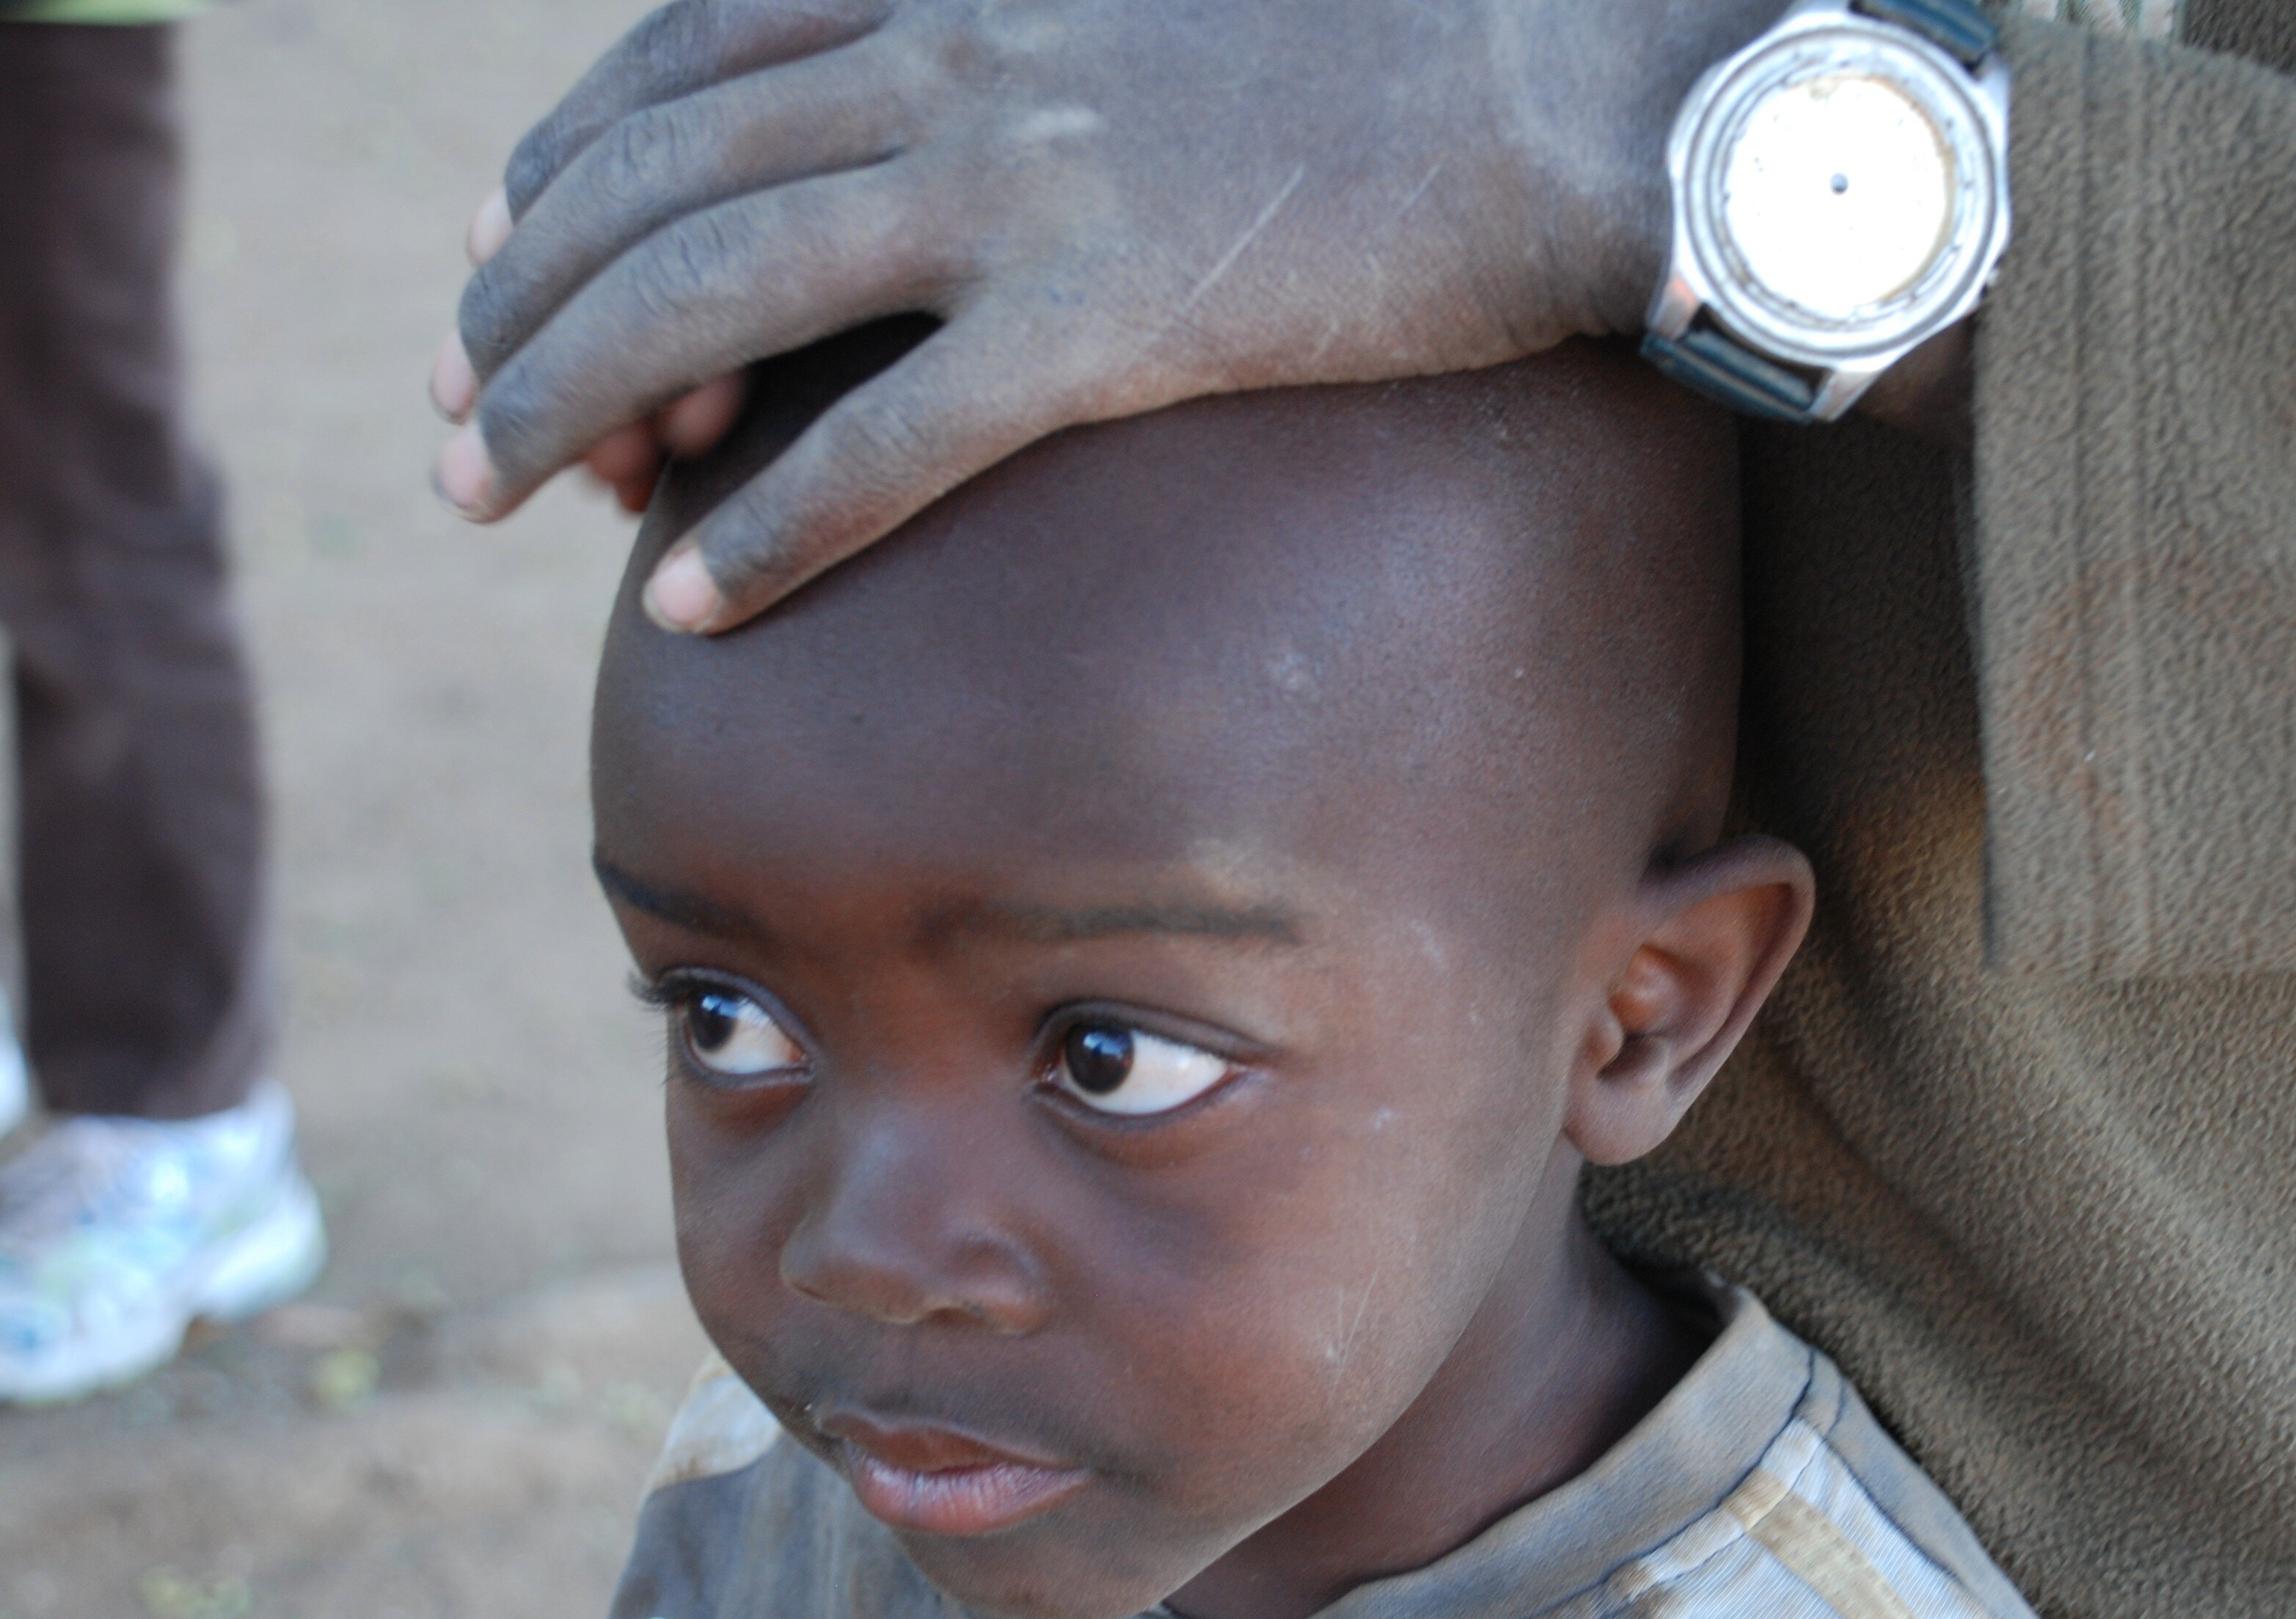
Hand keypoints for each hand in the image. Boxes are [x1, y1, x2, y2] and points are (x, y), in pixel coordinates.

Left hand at [432, 0, 1775, 631]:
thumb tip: (943, 140)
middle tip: (448, 427)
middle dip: (519, 310)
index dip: (557, 173)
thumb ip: (1026, 54)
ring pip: (720, 292)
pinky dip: (770, 523)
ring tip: (494, 500)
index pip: (678, 61)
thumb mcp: (1159, 17)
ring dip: (578, 403)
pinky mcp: (1111, 316)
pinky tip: (685, 602)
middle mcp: (958, 55)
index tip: (493, 275)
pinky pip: (886, 435)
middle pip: (657, 181)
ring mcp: (1027, 183)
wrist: (1565, 81)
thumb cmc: (1389, 61)